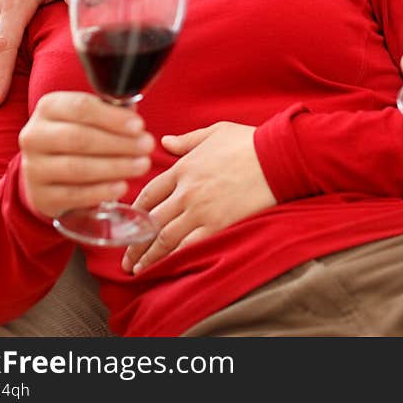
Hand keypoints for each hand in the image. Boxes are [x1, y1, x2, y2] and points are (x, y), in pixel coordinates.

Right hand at [18, 91, 154, 220]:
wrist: (49, 170)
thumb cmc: (79, 134)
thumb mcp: (90, 117)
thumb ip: (111, 112)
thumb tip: (135, 118)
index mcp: (48, 107)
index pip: (81, 107)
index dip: (112, 117)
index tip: (139, 126)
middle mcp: (34, 136)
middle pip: (80, 138)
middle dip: (119, 143)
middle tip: (147, 146)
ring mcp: (33, 168)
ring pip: (77, 168)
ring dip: (115, 167)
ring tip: (142, 165)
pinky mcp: (40, 196)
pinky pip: (73, 195)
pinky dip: (101, 191)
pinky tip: (121, 186)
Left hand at [121, 122, 275, 274]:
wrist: (276, 156)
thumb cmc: (249, 142)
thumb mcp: (215, 132)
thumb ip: (187, 140)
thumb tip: (164, 141)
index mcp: (183, 167)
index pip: (149, 192)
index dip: (135, 210)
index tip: (127, 223)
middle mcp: (186, 190)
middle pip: (151, 220)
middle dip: (134, 242)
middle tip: (125, 258)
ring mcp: (199, 210)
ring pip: (163, 238)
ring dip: (147, 256)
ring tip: (137, 269)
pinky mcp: (216, 225)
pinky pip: (187, 247)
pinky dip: (171, 260)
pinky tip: (163, 270)